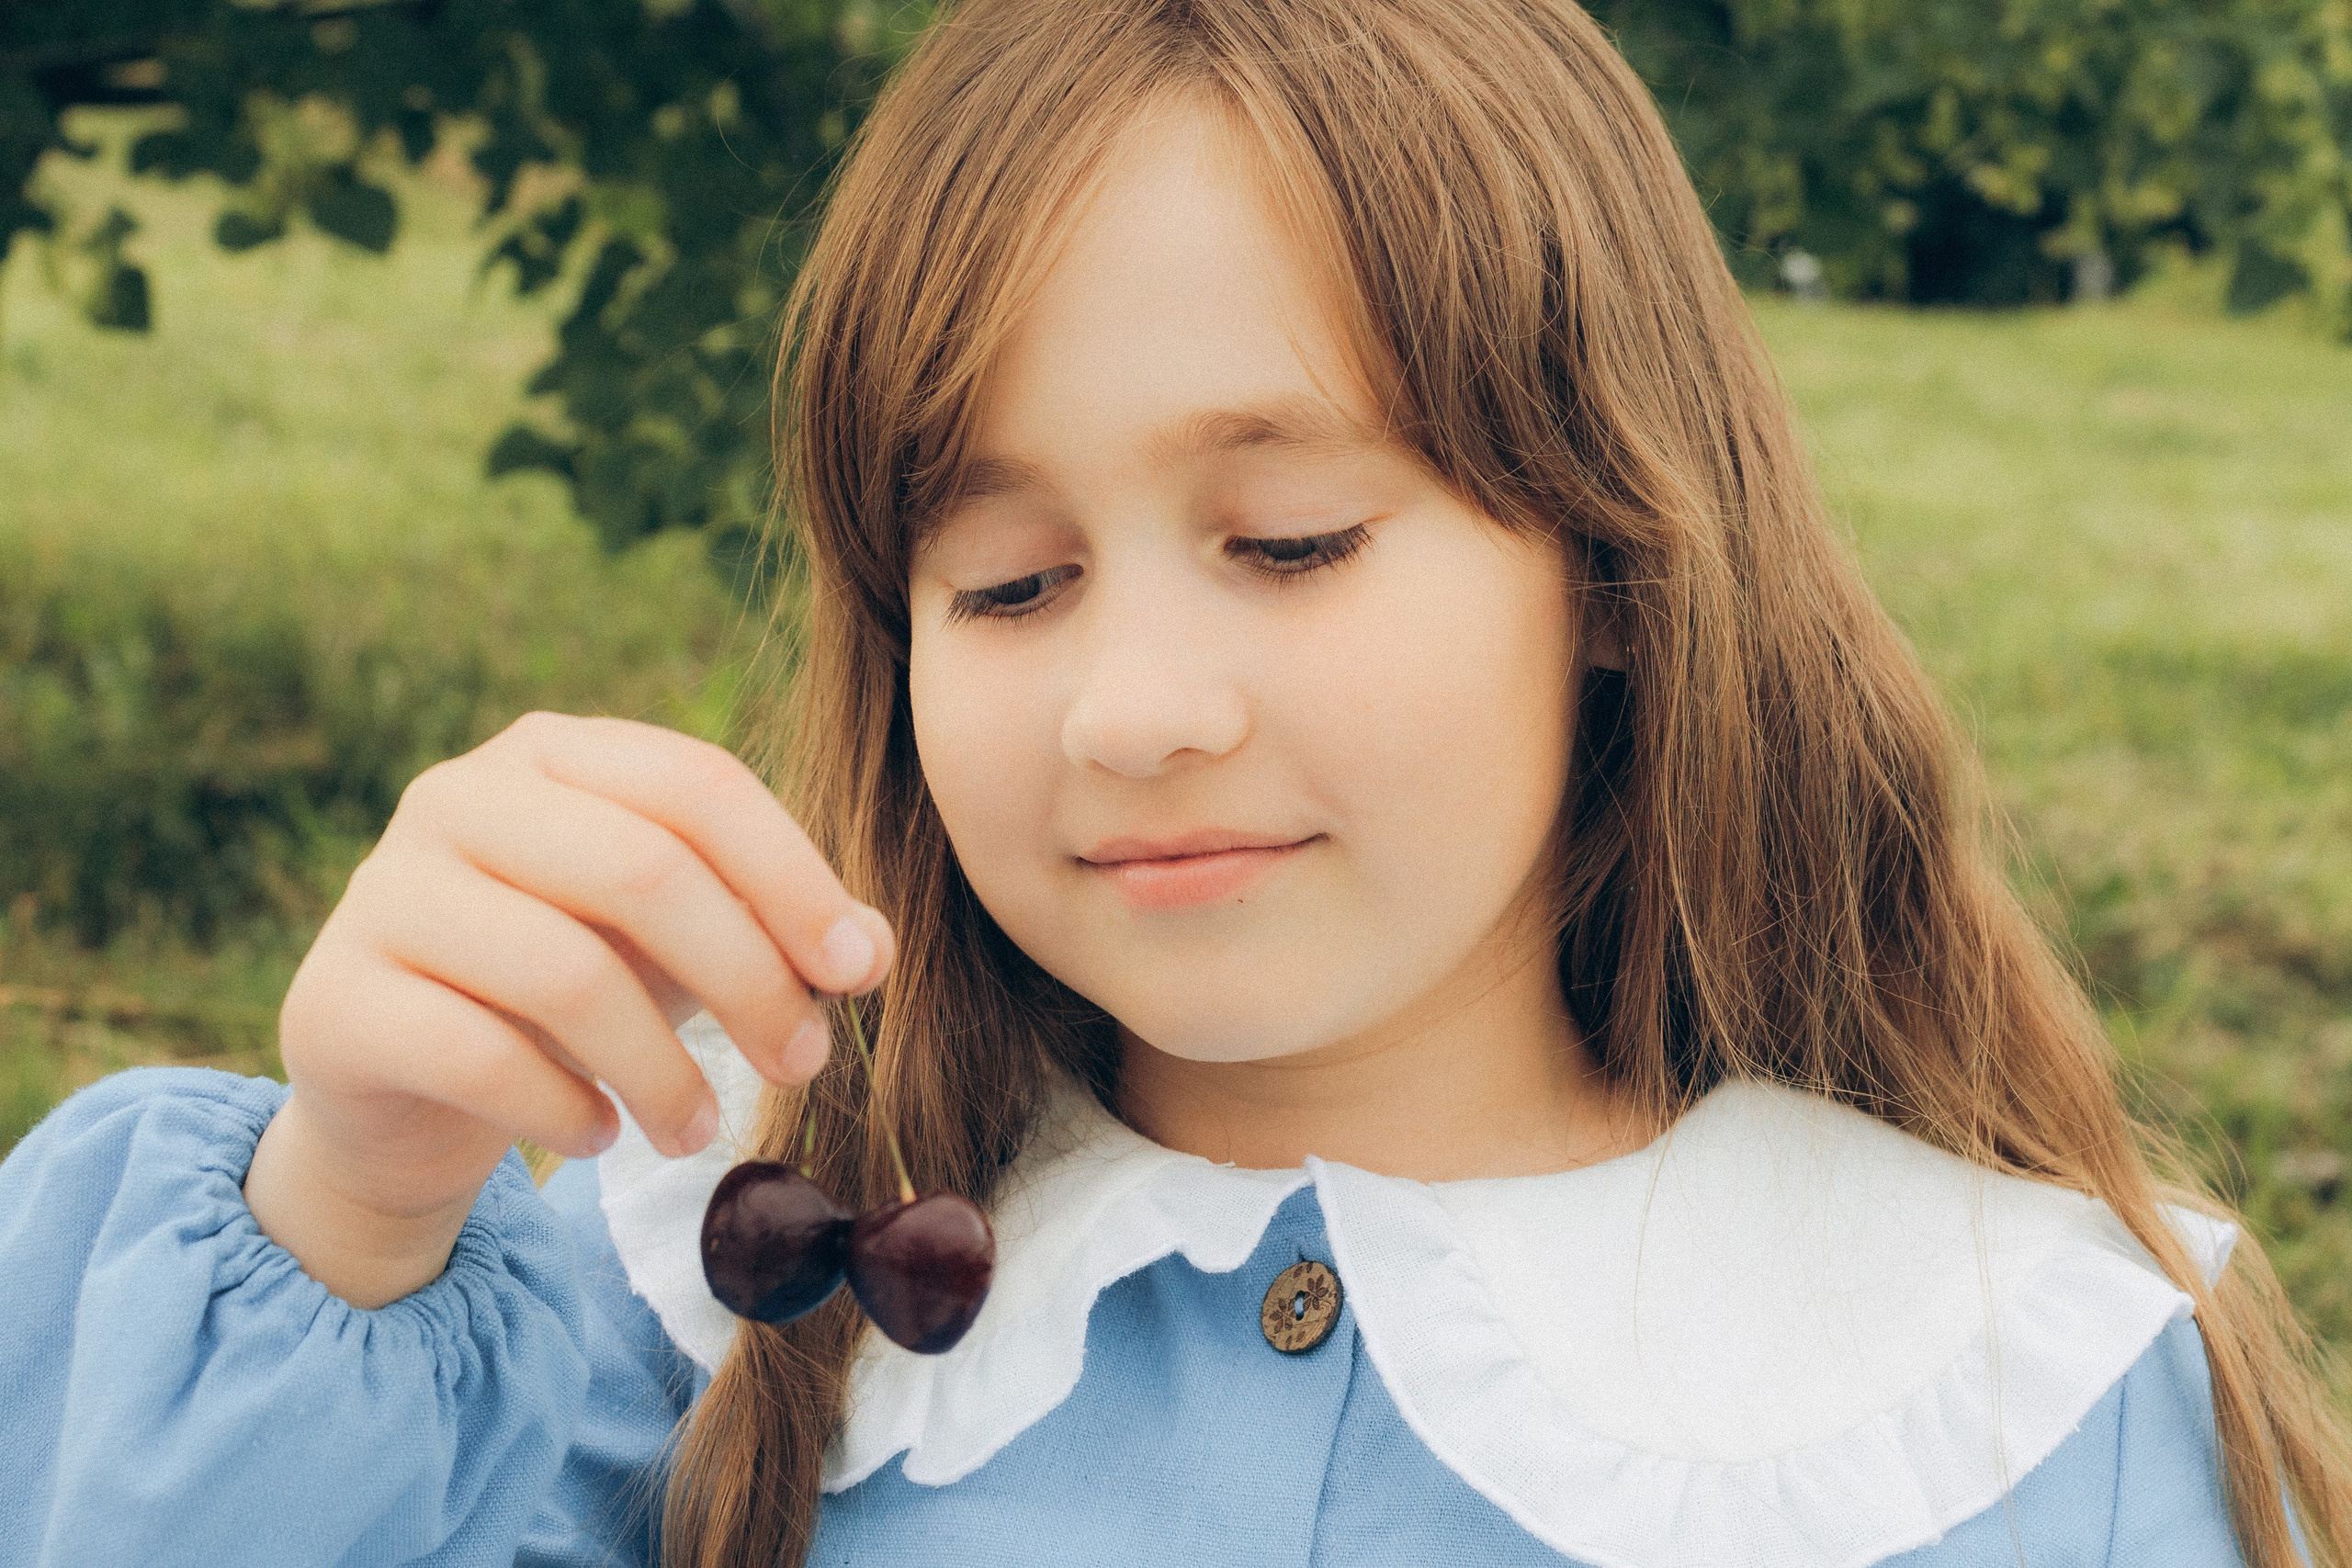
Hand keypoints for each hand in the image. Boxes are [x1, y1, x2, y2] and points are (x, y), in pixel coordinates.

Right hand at [244, 712, 891, 1306]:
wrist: (405, 1092)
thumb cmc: (569, 994)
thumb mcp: (681, 951)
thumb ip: (775, 933)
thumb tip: (873, 950)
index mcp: (553, 754)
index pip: (697, 786)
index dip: (793, 878)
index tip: (861, 972)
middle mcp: (458, 797)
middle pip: (642, 869)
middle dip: (747, 977)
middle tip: (806, 1065)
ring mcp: (384, 891)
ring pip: (564, 971)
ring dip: (662, 1069)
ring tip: (701, 1128)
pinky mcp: (336, 999)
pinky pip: (479, 1057)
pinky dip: (563, 1110)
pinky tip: (599, 1138)